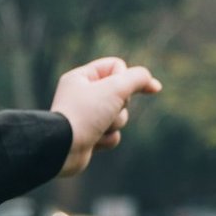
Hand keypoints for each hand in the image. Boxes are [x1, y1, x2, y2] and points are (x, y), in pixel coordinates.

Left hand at [49, 57, 161, 177]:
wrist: (63, 149)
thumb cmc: (85, 114)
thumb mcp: (115, 88)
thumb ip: (137, 79)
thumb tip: (152, 83)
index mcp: (81, 77)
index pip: (116, 66)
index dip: (125, 77)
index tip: (124, 88)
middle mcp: (82, 95)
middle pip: (122, 93)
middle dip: (120, 105)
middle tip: (105, 110)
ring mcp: (85, 117)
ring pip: (119, 115)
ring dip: (114, 123)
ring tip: (97, 129)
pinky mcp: (89, 136)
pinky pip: (112, 134)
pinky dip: (107, 138)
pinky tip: (94, 142)